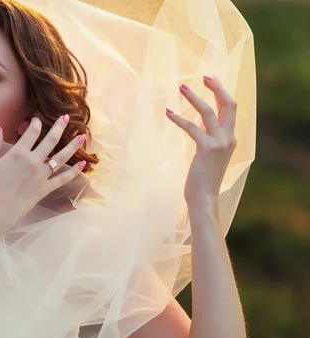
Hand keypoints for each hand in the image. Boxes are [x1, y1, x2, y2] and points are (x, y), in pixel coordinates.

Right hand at [0, 115, 85, 235]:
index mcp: (18, 153)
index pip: (31, 132)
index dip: (35, 123)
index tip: (37, 120)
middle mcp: (33, 162)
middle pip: (50, 140)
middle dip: (59, 126)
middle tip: (66, 117)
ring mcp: (41, 176)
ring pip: (61, 157)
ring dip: (73, 145)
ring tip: (82, 136)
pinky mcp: (45, 189)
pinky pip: (63, 179)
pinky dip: (74, 172)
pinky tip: (82, 164)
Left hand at [166, 76, 237, 206]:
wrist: (204, 198)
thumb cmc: (202, 180)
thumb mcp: (210, 158)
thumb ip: (208, 142)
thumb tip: (199, 129)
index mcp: (231, 139)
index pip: (230, 110)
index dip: (222, 94)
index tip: (212, 80)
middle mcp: (229, 138)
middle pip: (229, 105)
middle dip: (217, 88)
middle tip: (204, 75)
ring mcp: (219, 143)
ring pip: (208, 112)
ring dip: (194, 97)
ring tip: (182, 87)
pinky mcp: (206, 148)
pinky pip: (191, 127)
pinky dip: (178, 118)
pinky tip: (168, 112)